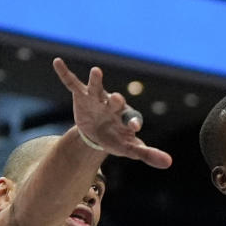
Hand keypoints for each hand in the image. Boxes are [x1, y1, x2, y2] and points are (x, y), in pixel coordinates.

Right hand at [53, 58, 172, 168]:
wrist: (97, 135)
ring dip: (97, 81)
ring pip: (97, 88)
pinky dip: (65, 73)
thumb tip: (169, 163)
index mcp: (126, 117)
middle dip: (116, 101)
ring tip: (96, 71)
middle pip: (116, 102)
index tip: (135, 128)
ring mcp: (97, 99)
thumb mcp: (130, 149)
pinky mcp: (82, 96)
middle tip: (118, 99)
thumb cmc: (117, 139)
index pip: (132, 118)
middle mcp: (113, 105)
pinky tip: (57, 62)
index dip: (133, 122)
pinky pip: (72, 83)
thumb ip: (148, 154)